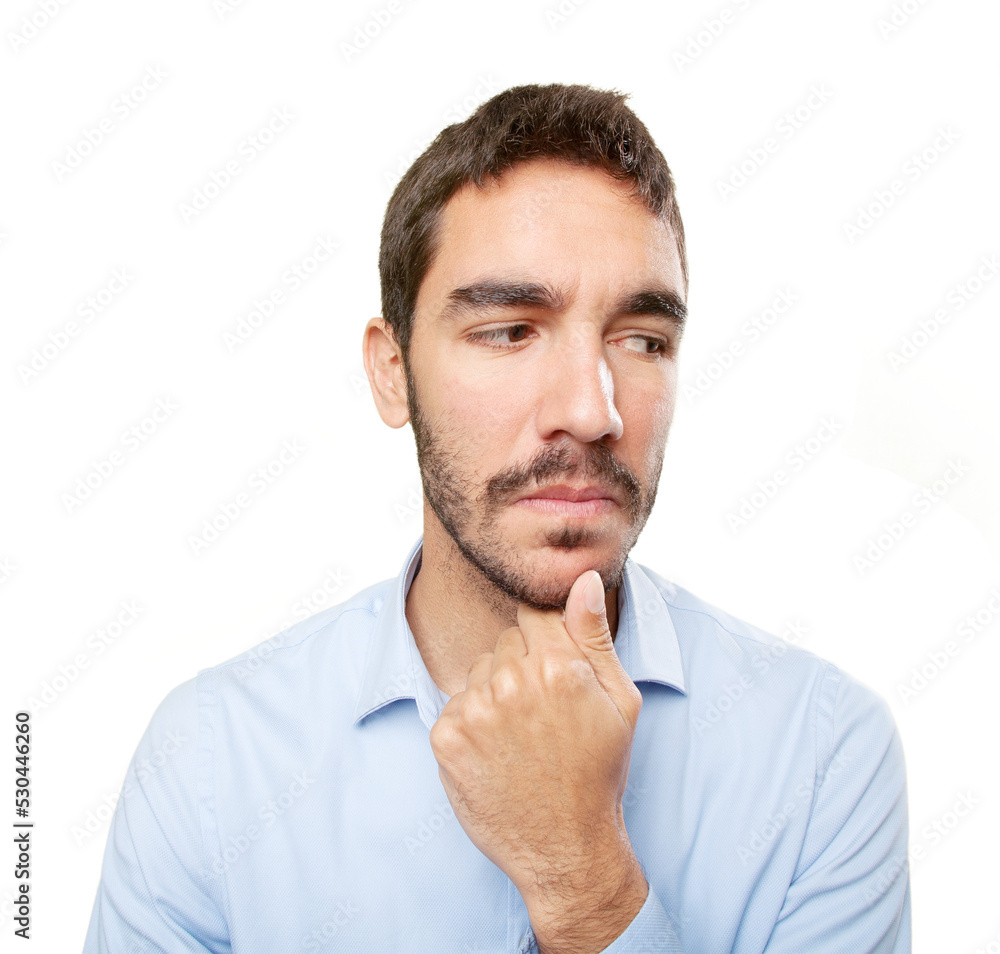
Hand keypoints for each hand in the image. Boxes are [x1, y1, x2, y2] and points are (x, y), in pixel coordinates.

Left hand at [429, 570, 646, 946]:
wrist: (566, 848)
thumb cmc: (599, 772)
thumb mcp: (620, 701)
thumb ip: (594, 634)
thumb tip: (582, 578)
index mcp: (557, 665)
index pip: (532, 613)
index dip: (544, 641)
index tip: (551, 670)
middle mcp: (511, 680)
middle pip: (504, 643)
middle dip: (521, 668)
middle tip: (543, 716)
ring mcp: (474, 709)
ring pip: (478, 673)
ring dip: (494, 695)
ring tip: (521, 738)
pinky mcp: (446, 737)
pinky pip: (455, 706)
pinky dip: (471, 725)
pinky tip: (496, 754)